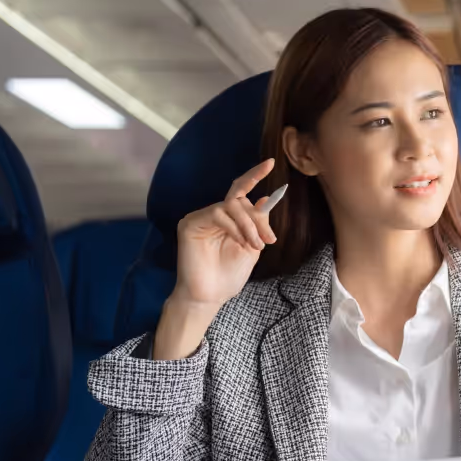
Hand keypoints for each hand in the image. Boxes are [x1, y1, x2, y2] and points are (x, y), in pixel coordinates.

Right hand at [170, 158, 279, 307]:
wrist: (210, 296)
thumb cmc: (228, 275)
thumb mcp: (252, 247)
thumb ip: (258, 224)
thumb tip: (265, 198)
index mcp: (229, 219)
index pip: (240, 191)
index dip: (254, 176)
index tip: (271, 164)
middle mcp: (213, 215)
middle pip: (239, 199)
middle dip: (257, 218)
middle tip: (268, 240)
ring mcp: (200, 218)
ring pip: (231, 206)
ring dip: (248, 225)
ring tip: (255, 245)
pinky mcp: (190, 223)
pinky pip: (218, 214)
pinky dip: (234, 227)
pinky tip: (240, 242)